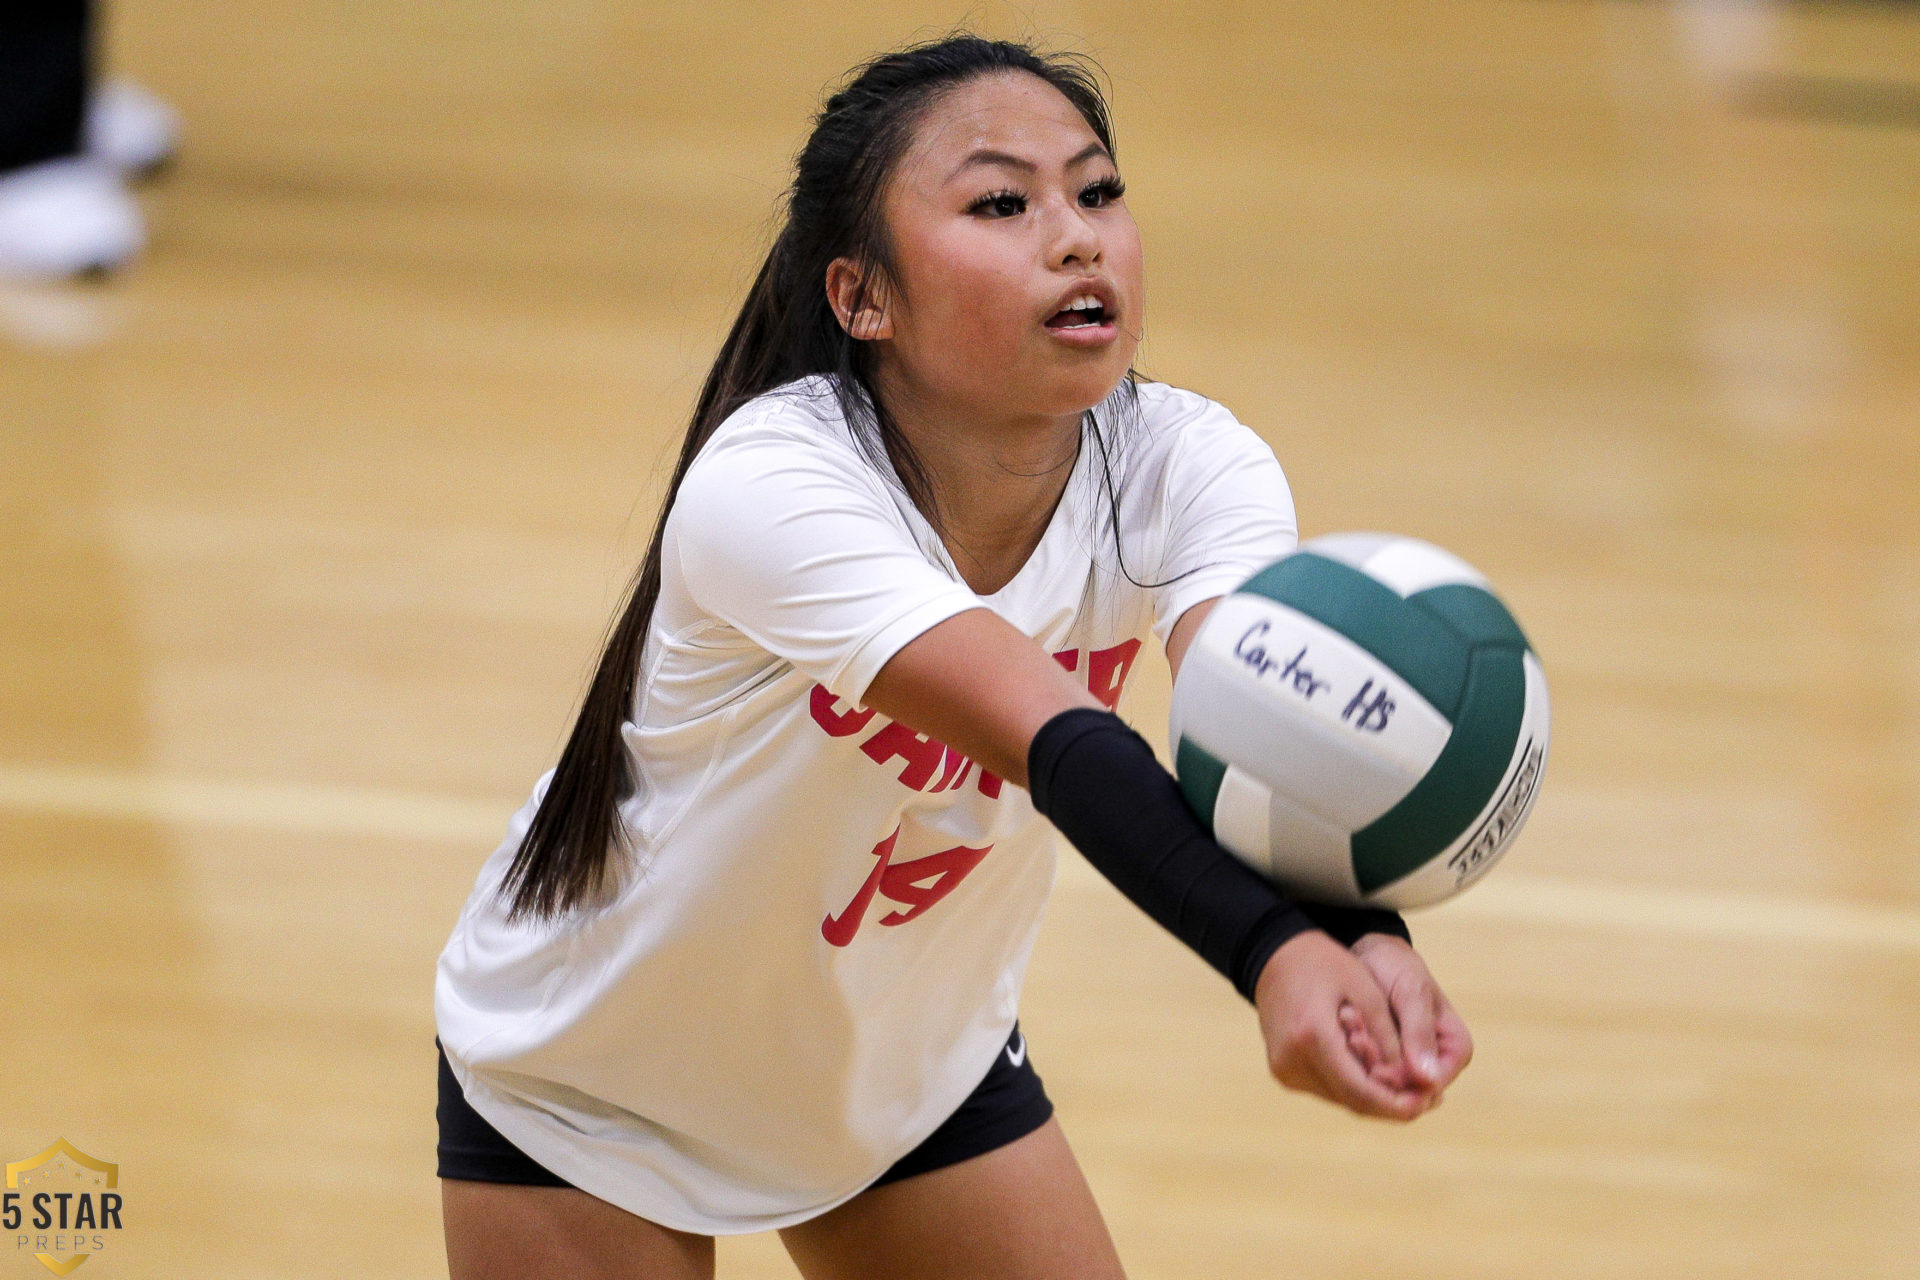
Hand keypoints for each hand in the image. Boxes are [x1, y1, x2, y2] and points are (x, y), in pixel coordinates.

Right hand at [1252, 930, 1431, 1120]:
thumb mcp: (1366, 990)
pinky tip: (1376, 1071)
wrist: (1273, 955)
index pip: (1361, 1091)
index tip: (1429, 1100)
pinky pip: (1327, 1088)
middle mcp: (1292, 1061)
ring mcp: (1284, 1069)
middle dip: (1392, 1103)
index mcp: (1312, 1037)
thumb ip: (1391, 1037)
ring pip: (1341, 1099)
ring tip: (1407, 1080)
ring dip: (1375, 1095)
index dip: (1398, 1104)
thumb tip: (1422, 1078)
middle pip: (1352, 1101)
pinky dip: (1354, 1084)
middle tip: (1427, 1096)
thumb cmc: (1323, 963)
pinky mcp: (1283, 1071)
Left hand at [1343, 934, 1472, 1101]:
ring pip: (1383, 1089)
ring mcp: (1408, 1068)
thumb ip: (1419, 1032)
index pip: (1432, 1088)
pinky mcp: (1383, 1064)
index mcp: (1456, 1051)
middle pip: (1405, 1093)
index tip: (1374, 1065)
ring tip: (1348, 1029)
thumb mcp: (1411, 992)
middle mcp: (1435, 1066)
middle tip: (1354, 1039)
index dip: (1401, 1083)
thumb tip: (1429, 1080)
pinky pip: (1367, 1076)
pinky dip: (1352, 1059)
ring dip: (1361, 1063)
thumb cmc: (1398, 967)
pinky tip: (1344, 1033)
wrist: (1372, 952)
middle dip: (1376, 1071)